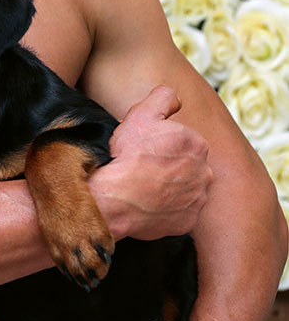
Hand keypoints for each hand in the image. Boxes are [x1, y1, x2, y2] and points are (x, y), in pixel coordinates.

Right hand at [90, 85, 212, 239]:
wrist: (116, 199)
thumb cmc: (128, 156)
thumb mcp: (141, 114)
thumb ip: (163, 98)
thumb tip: (175, 100)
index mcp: (197, 144)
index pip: (183, 141)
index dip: (163, 144)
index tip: (146, 149)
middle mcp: (205, 173)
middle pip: (187, 165)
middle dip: (171, 166)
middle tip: (144, 168)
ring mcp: (197, 200)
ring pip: (185, 189)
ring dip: (170, 188)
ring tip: (144, 187)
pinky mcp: (188, 223)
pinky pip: (179, 213)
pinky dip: (167, 209)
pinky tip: (147, 204)